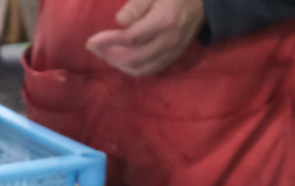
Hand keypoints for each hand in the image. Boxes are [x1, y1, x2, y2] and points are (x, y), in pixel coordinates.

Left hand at [85, 0, 204, 75]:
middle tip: (94, 47)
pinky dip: (132, 69)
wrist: (204, 3)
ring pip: (140, 69)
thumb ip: (137, 5)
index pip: (131, 38)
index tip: (91, 41)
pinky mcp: (173, 58)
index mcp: (164, 21)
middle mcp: (168, 41)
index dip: (108, 42)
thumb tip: (120, 22)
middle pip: (133, 58)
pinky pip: (149, 71)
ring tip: (105, 53)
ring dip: (118, 64)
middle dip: (109, 55)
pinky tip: (120, 60)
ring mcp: (172, 52)